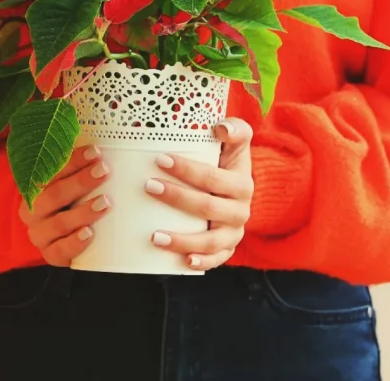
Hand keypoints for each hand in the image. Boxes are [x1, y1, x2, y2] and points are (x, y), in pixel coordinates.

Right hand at [19, 145, 111, 266]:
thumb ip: (79, 168)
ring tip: (105, 202)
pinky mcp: (51, 255)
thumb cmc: (68, 203)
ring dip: (83, 212)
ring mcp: (40, 235)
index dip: (73, 160)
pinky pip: (60, 251)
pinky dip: (75, 242)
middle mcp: (32, 211)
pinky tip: (89, 233)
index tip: (95, 152)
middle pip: (54, 195)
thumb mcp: (68, 184)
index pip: (51, 170)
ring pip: (58, 223)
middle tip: (104, 171)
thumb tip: (103, 149)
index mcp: (33, 188)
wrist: (57, 238)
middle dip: (80, 182)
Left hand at [145, 117, 253, 270]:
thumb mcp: (236, 142)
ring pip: (211, 240)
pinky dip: (203, 262)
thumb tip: (220, 127)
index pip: (213, 178)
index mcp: (241, 183)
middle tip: (148, 186)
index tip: (160, 159)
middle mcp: (241, 210)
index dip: (188, 170)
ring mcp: (234, 232)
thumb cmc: (225, 160)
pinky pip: (217, 259)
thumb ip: (235, 129)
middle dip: (176, 198)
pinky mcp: (227, 247)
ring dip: (182, 240)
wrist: (236, 188)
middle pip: (207, 208)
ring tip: (154, 236)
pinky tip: (184, 262)